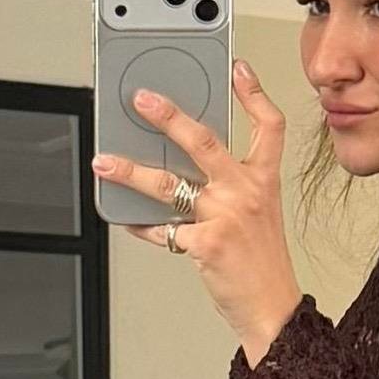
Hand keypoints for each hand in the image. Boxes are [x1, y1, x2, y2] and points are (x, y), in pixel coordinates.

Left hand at [94, 63, 303, 362]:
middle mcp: (246, 192)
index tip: (238, 69)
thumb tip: (181, 167)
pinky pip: (161, 228)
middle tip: (142, 100)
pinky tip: (128, 218)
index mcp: (264, 180)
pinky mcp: (205, 244)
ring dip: (130, 171)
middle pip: (203, 141)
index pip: (269, 126)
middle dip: (168, 116)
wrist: (272, 309)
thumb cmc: (262, 263)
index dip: (254, 93)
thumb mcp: (259, 214)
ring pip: (168, 183)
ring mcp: (224, 217)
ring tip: (105, 163)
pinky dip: (141, 225)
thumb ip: (229, 186)